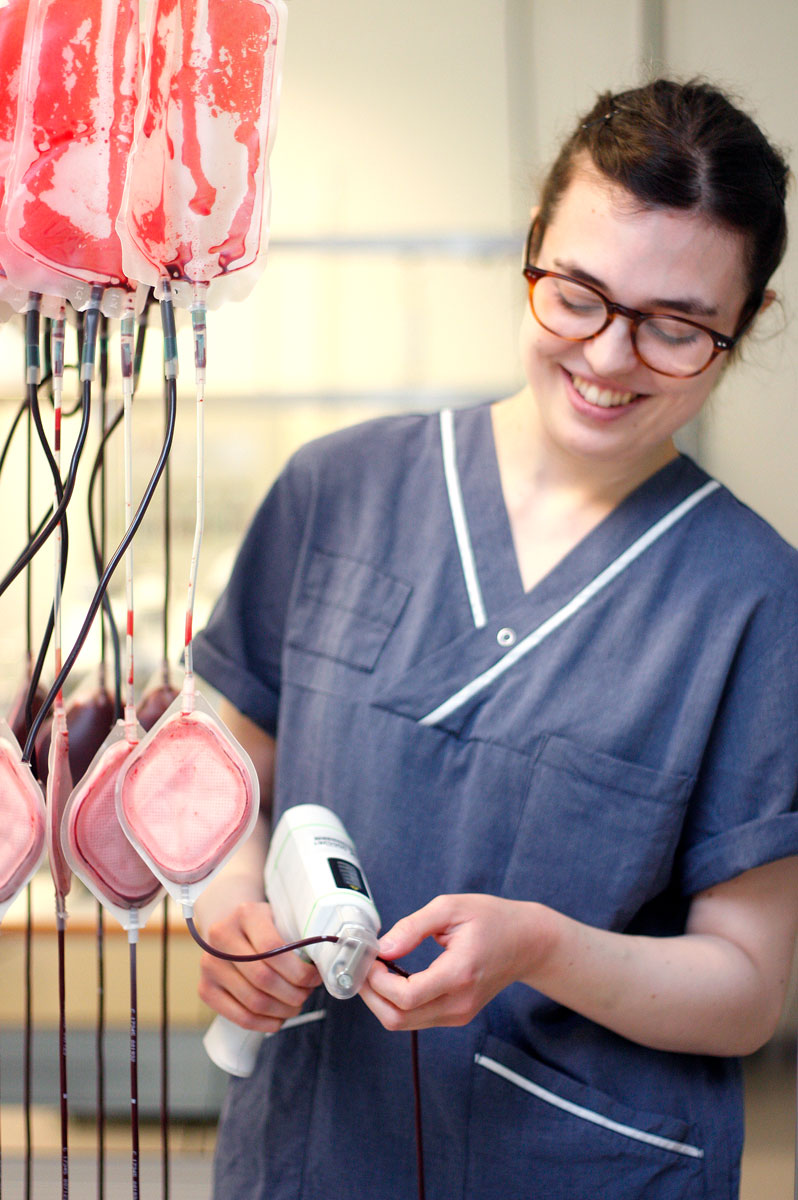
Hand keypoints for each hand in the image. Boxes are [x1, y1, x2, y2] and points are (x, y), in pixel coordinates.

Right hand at [198, 900, 320, 1032]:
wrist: (229, 926)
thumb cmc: (263, 926)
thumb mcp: (278, 918)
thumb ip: (297, 936)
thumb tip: (326, 965)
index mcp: (245, 914)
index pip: (273, 948)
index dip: (299, 970)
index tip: (315, 978)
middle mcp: (221, 936)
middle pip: (264, 978)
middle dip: (293, 993)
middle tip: (306, 994)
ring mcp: (209, 964)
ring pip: (254, 1001)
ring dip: (282, 1010)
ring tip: (295, 1005)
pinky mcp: (205, 989)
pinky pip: (239, 1016)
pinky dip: (265, 1023)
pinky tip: (279, 1019)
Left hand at [361, 893, 545, 1030]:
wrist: (527, 942)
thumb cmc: (491, 919)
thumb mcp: (450, 907)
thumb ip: (413, 926)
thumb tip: (383, 947)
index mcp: (459, 973)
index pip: (406, 996)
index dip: (377, 981)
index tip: (370, 957)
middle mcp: (459, 1002)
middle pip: (398, 1018)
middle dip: (371, 994)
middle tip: (364, 966)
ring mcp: (459, 1014)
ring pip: (403, 1023)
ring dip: (380, 1000)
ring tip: (375, 969)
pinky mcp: (456, 1015)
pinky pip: (416, 1018)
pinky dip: (396, 1002)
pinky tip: (394, 977)